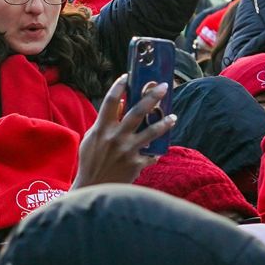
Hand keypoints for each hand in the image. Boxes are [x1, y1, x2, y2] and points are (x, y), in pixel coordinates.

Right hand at [70, 74, 175, 188]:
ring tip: (173, 116)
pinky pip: (151, 154)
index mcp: (101, 128)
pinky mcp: (136, 164)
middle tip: (164, 86)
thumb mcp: (92, 138)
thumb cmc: (91, 160)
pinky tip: (158, 149)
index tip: (127, 76)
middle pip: (137, 112)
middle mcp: (115, 137)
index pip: (110, 101)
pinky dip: (155, 151)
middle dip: (152, 97)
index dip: (119, 86)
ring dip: (164, 122)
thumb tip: (122, 105)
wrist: (93, 188)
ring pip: (151, 132)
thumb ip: (105, 122)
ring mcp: (127, 151)